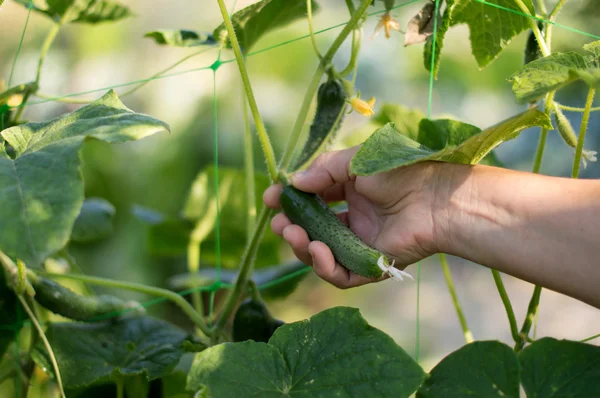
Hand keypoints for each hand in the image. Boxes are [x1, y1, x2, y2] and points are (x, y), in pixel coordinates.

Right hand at [263, 147, 456, 288]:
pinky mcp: (371, 266)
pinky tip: (318, 250)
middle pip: (314, 232)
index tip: (271, 199)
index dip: (291, 201)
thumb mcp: (355, 162)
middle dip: (292, 229)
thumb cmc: (399, 173)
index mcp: (352, 193)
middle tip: (280, 224)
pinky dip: (325, 267)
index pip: (314, 201)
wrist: (435, 198)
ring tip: (296, 236)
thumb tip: (293, 182)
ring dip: (303, 248)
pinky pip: (342, 275)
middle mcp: (355, 220)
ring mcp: (362, 244)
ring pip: (323, 256)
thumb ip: (323, 171)